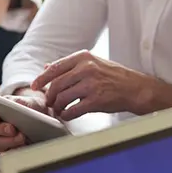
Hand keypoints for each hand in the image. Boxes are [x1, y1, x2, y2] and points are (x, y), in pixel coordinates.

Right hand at [0, 89, 44, 151]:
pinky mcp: (6, 147)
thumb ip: (17, 101)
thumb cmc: (27, 107)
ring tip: (21, 136)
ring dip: (10, 140)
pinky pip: (7, 151)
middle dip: (1, 129)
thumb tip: (13, 104)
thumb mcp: (24, 101)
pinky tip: (22, 145)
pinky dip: (15, 148)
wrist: (39, 117)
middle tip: (12, 128)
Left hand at [32, 50, 171, 119]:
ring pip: (62, 98)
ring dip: (57, 106)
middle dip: (49, 96)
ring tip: (59, 109)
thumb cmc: (115, 76)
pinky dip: (67, 114)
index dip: (42, 78)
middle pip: (56, 84)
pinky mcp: (96, 100)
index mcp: (84, 57)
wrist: (136, 88)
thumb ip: (71, 65)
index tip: (35, 86)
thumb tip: (47, 66)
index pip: (55, 67)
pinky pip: (73, 109)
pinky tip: (68, 115)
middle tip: (49, 102)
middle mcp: (87, 69)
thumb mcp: (94, 62)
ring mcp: (91, 85)